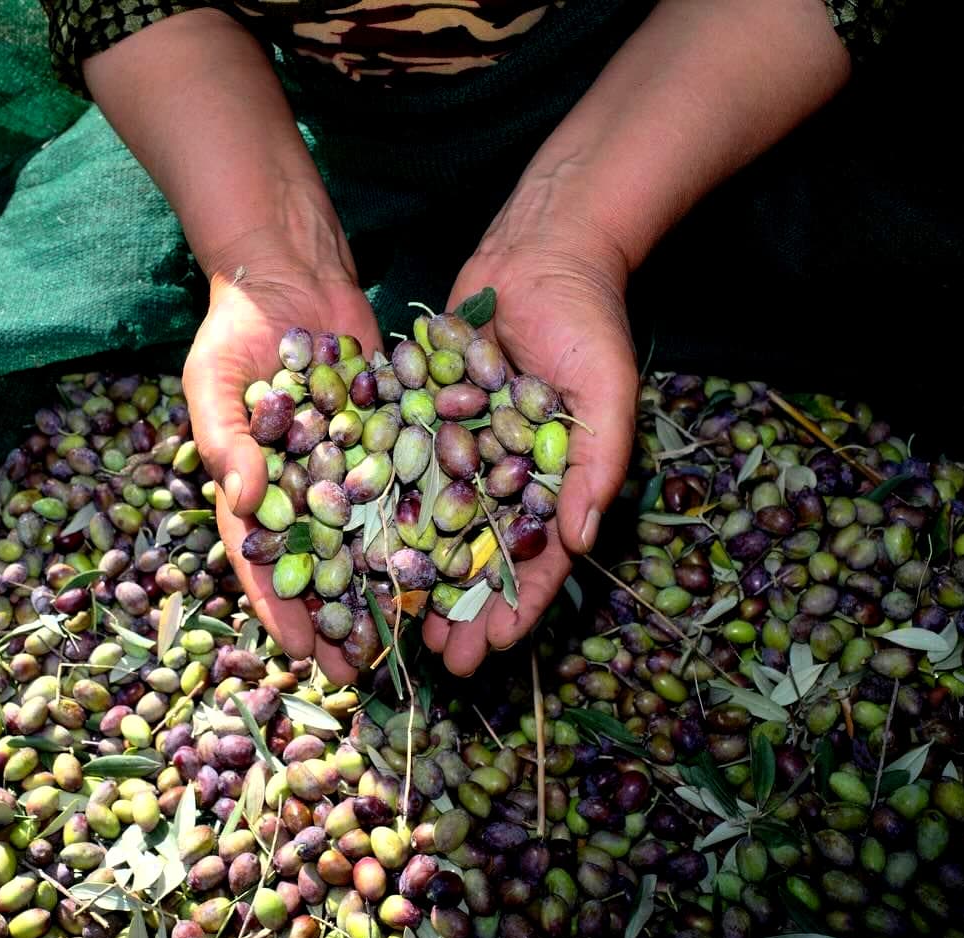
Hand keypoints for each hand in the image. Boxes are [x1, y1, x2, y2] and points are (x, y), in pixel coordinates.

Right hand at [183, 231, 382, 683]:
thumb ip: (226, 441)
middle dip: (340, 618)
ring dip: (386, 587)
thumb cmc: (234, 331)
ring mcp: (350, 466)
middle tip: (363, 668)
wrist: (289, 271)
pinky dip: (427, 522)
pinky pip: (409, 486)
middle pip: (321, 565)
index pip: (264, 560)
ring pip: (369, 538)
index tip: (305, 651)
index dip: (282, 609)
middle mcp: (305, 488)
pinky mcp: (391, 437)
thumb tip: (243, 501)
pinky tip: (450, 561)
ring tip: (410, 636)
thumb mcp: (214, 383)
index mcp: (255, 488)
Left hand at [422, 219, 639, 675]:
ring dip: (416, 573)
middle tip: (437, 659)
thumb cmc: (588, 324)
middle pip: (477, 555)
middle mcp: (502, 475)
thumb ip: (595, 467)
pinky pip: (399, 468)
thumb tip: (579, 541)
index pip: (537, 559)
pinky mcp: (421, 416)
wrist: (541, 251)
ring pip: (432, 525)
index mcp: (551, 482)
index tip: (495, 647)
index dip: (518, 605)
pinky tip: (357, 544)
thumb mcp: (606, 396)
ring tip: (395, 620)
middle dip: (460, 607)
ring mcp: (460, 448)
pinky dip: (381, 505)